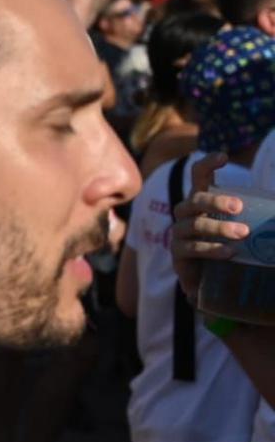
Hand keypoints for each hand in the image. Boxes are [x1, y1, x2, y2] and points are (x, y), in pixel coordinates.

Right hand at [172, 152, 244, 298]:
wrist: (215, 283)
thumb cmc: (232, 248)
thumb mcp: (247, 228)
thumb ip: (263, 218)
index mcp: (203, 201)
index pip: (199, 176)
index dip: (208, 164)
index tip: (223, 157)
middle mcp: (187, 213)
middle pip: (195, 199)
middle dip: (216, 200)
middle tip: (239, 207)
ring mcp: (179, 233)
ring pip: (194, 223)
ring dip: (219, 227)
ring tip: (243, 233)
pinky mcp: (178, 254)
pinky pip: (191, 247)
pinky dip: (212, 248)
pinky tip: (230, 252)